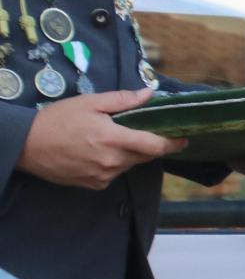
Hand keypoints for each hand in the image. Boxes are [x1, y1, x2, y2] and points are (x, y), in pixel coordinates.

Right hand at [17, 87, 184, 188]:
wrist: (25, 145)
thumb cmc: (57, 120)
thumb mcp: (90, 103)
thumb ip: (123, 100)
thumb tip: (150, 93)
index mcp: (114, 139)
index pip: (155, 145)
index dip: (173, 143)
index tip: (185, 138)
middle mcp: (112, 162)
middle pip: (145, 155)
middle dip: (149, 144)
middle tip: (143, 131)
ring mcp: (103, 176)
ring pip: (129, 164)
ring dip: (129, 153)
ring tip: (111, 139)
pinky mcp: (94, 185)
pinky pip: (114, 173)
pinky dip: (114, 163)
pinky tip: (97, 152)